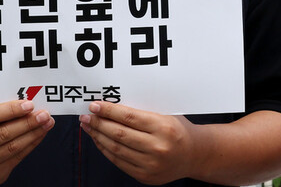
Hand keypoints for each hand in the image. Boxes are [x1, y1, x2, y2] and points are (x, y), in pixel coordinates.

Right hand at [0, 100, 54, 185]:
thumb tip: (27, 107)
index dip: (11, 110)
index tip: (29, 104)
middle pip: (5, 133)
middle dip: (28, 122)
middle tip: (44, 114)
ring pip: (14, 147)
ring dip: (34, 133)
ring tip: (47, 123)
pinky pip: (17, 158)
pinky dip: (31, 144)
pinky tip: (39, 135)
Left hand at [80, 102, 194, 184]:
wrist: (194, 155)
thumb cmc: (179, 130)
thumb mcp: (166, 115)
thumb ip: (142, 112)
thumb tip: (112, 107)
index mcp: (164, 127)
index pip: (129, 117)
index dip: (108, 111)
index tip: (95, 106)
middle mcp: (157, 147)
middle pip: (119, 133)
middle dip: (99, 123)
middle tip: (86, 116)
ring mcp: (150, 164)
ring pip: (116, 149)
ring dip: (98, 136)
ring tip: (89, 127)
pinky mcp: (145, 176)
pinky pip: (119, 161)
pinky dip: (106, 150)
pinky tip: (99, 140)